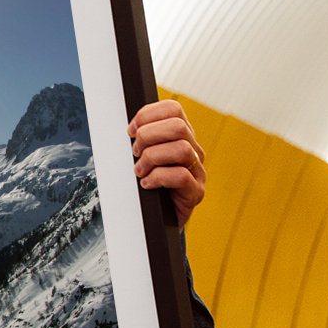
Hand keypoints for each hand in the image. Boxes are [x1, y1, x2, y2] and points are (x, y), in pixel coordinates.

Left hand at [128, 99, 205, 227]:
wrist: (158, 219)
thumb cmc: (149, 184)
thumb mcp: (142, 156)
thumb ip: (141, 139)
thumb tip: (129, 129)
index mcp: (181, 136)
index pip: (173, 109)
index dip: (147, 115)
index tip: (131, 131)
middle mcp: (193, 150)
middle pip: (178, 126)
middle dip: (148, 136)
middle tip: (135, 152)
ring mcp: (197, 171)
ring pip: (181, 149)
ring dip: (152, 158)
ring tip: (140, 170)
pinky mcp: (196, 192)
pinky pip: (181, 176)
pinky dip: (157, 178)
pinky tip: (147, 184)